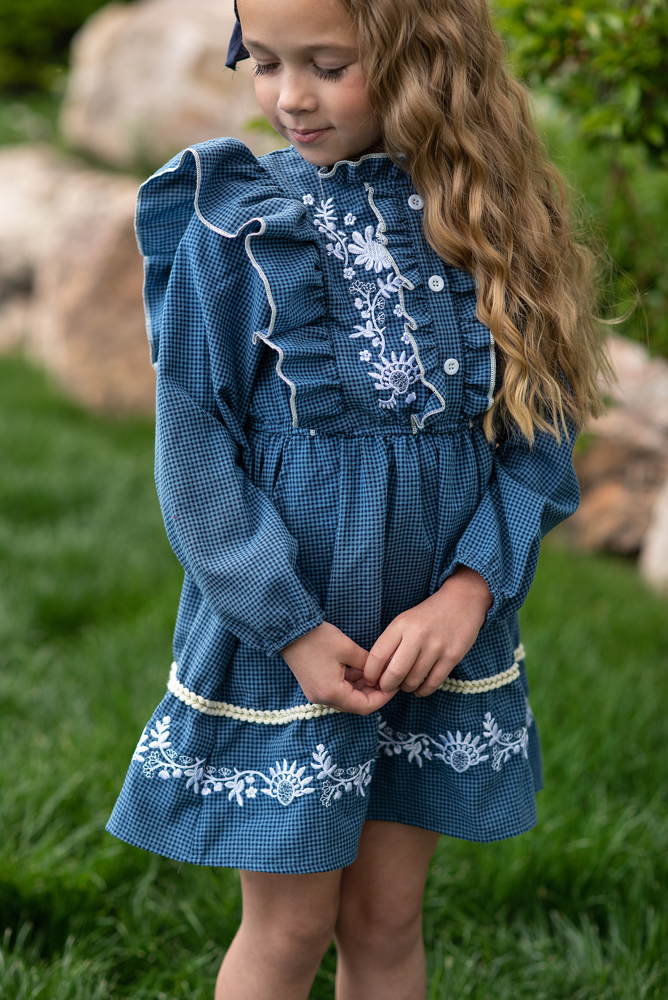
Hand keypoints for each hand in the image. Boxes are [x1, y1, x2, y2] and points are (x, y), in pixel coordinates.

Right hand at [280, 621, 394, 715]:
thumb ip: (367, 663)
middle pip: (355, 705)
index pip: (364, 707)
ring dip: (362, 688)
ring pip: (347, 698)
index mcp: (332, 693)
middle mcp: (323, 698)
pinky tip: (360, 670)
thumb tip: (380, 671)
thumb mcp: (348, 649)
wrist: (289, 630)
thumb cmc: (317, 638)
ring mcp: (317, 693)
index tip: (394, 686)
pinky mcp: (314, 685)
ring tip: (376, 672)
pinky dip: (350, 683)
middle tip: (388, 679)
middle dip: (373, 693)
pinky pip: (337, 690)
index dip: (383, 698)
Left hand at [363, 566, 492, 696]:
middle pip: (395, 673)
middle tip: (387, 687)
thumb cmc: (427, 616)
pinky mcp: (453, 656)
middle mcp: (418, 635)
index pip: (377, 655)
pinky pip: (433, 683)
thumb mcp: (404, 621)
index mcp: (401, 625)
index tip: (370, 680)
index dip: (370, 673)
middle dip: (387, 686)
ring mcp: (437, 646)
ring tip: (405, 684)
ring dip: (406, 688)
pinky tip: (420, 688)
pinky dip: (423, 690)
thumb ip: (391, 644)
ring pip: (413, 680)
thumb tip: (377, 673)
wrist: (462, 601)